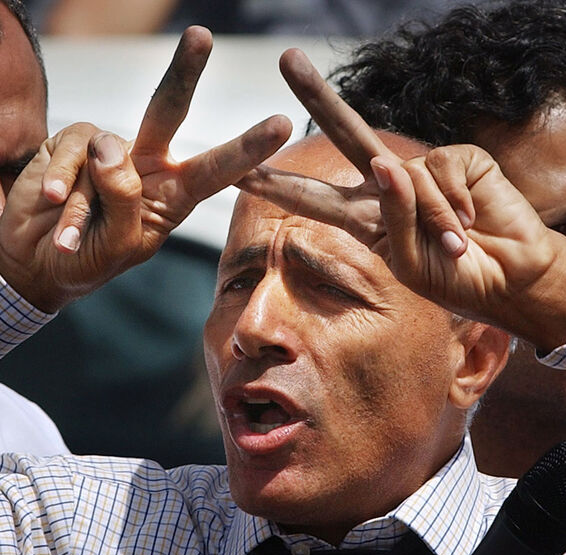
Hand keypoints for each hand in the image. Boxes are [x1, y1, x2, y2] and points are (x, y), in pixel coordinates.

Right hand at [0, 26, 291, 312]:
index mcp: (175, 196)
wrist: (39, 262)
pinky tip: (54, 203)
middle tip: (201, 35)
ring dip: (88, 196)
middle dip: (184, 73)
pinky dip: (61, 180)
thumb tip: (113, 148)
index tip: (281, 123)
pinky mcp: (73, 142)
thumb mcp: (118, 246)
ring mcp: (110, 151)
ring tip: (71, 231)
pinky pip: (73, 148)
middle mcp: (148, 166)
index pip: (217, 169)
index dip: (248, 148)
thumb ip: (125, 201)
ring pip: (109, 145)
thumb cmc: (88, 262)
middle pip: (169, 112)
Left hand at [240, 48, 565, 351]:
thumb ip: (393, 218)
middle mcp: (388, 185)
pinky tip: (470, 221)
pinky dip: (453, 206)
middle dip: (317, 97)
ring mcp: (423, 168)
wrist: (509, 278)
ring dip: (430, 220)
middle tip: (288, 57)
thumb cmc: (455, 279)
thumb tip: (385, 164)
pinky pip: (439, 173)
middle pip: (348, 134)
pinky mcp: (458, 157)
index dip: (276, 184)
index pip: (312, 197)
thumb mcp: (409, 263)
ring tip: (454, 245)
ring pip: (402, 172)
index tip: (236, 170)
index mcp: (365, 217)